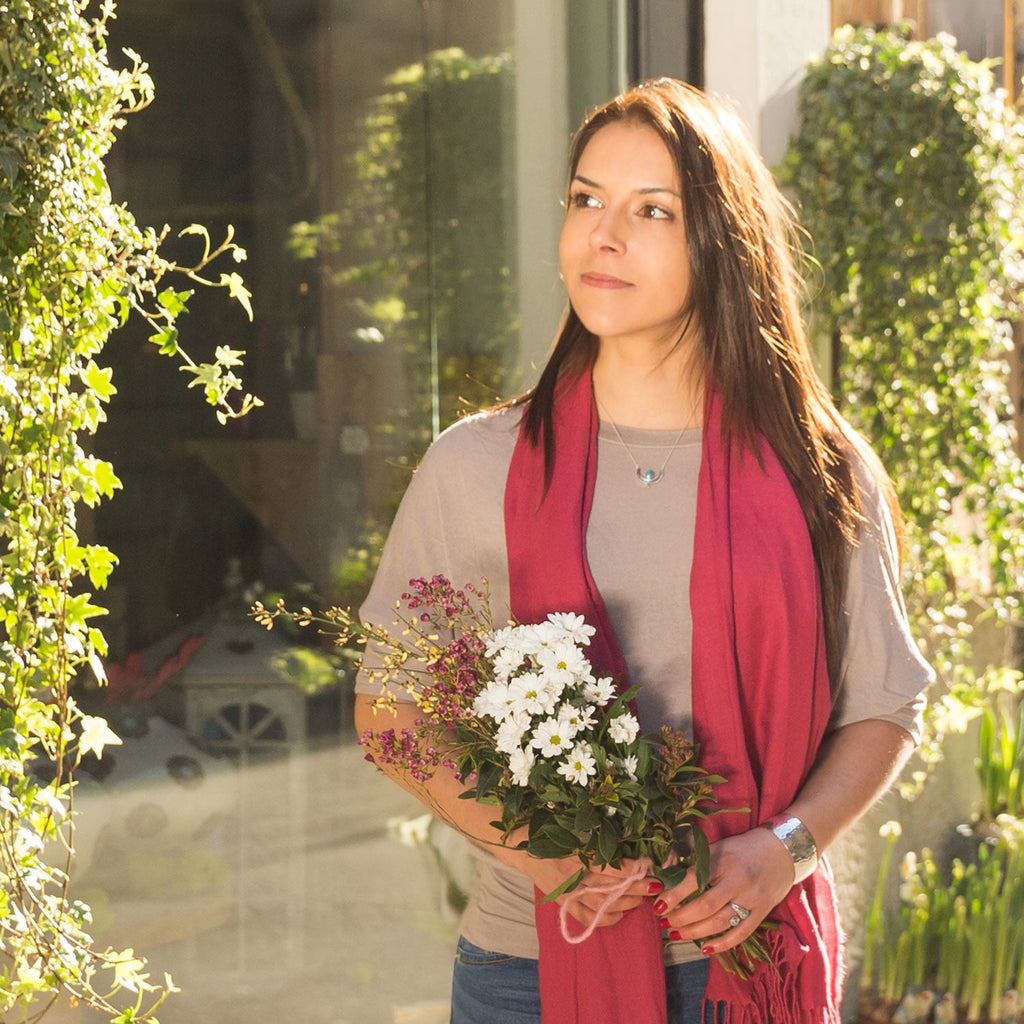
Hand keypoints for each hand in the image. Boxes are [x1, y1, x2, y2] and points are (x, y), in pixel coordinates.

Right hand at [497, 835, 659, 927]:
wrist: (522, 846)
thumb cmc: (550, 830)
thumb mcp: (574, 830)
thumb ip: (597, 839)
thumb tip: (628, 847)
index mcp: (575, 853)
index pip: (609, 866)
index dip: (631, 869)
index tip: (648, 866)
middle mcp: (572, 875)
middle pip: (611, 886)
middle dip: (637, 887)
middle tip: (654, 884)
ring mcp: (568, 892)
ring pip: (603, 904)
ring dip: (626, 903)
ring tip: (642, 899)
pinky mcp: (563, 903)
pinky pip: (587, 917)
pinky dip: (606, 919)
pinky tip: (620, 915)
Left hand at [652, 828, 793, 953]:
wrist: (782, 850)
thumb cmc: (742, 848)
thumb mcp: (718, 846)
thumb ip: (694, 859)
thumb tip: (665, 872)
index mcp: (723, 860)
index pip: (693, 880)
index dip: (673, 895)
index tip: (658, 905)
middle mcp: (738, 880)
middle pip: (705, 906)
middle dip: (681, 917)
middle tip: (665, 923)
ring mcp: (751, 898)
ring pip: (720, 923)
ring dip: (695, 932)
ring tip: (677, 934)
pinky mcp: (762, 912)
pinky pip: (740, 934)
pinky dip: (722, 944)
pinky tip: (705, 948)